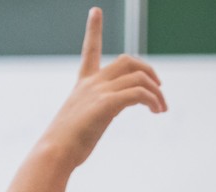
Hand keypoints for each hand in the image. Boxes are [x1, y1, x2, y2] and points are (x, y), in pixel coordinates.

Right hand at [39, 8, 166, 168]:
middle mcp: (91, 83)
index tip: (95, 11)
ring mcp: (98, 92)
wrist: (54, 153)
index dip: (93, 29)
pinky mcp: (106, 105)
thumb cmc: (66, 144)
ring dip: (156, 92)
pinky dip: (152, 99)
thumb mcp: (84, 120)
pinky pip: (138, 93)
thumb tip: (111, 110)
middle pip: (128, 61)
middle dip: (149, 71)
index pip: (90, 50)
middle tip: (159, 88)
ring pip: (138, 77)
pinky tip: (155, 111)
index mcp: (83, 84)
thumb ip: (99, 108)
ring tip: (161, 108)